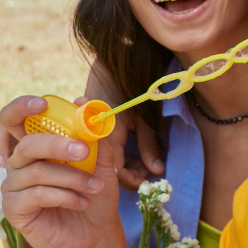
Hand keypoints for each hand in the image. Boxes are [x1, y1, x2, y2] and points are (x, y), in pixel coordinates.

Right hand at [0, 96, 121, 247]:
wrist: (96, 232)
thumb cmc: (95, 193)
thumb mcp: (101, 161)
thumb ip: (94, 135)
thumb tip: (83, 101)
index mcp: (38, 146)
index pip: (15, 119)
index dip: (21, 108)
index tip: (42, 104)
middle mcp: (20, 163)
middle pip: (28, 145)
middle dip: (58, 144)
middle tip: (85, 152)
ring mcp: (12, 186)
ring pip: (38, 172)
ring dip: (73, 178)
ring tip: (95, 188)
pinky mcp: (12, 209)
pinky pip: (37, 194)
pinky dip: (65, 196)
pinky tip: (81, 202)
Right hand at [86, 59, 162, 189]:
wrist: (110, 65)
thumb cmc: (129, 89)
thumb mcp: (143, 119)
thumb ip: (149, 146)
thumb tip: (157, 171)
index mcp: (105, 139)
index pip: (117, 172)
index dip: (134, 180)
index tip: (150, 182)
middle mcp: (93, 141)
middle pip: (111, 169)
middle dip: (133, 173)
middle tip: (152, 174)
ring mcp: (91, 137)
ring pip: (109, 161)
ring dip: (129, 165)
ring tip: (147, 164)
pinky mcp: (92, 131)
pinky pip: (107, 151)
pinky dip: (122, 155)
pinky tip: (136, 154)